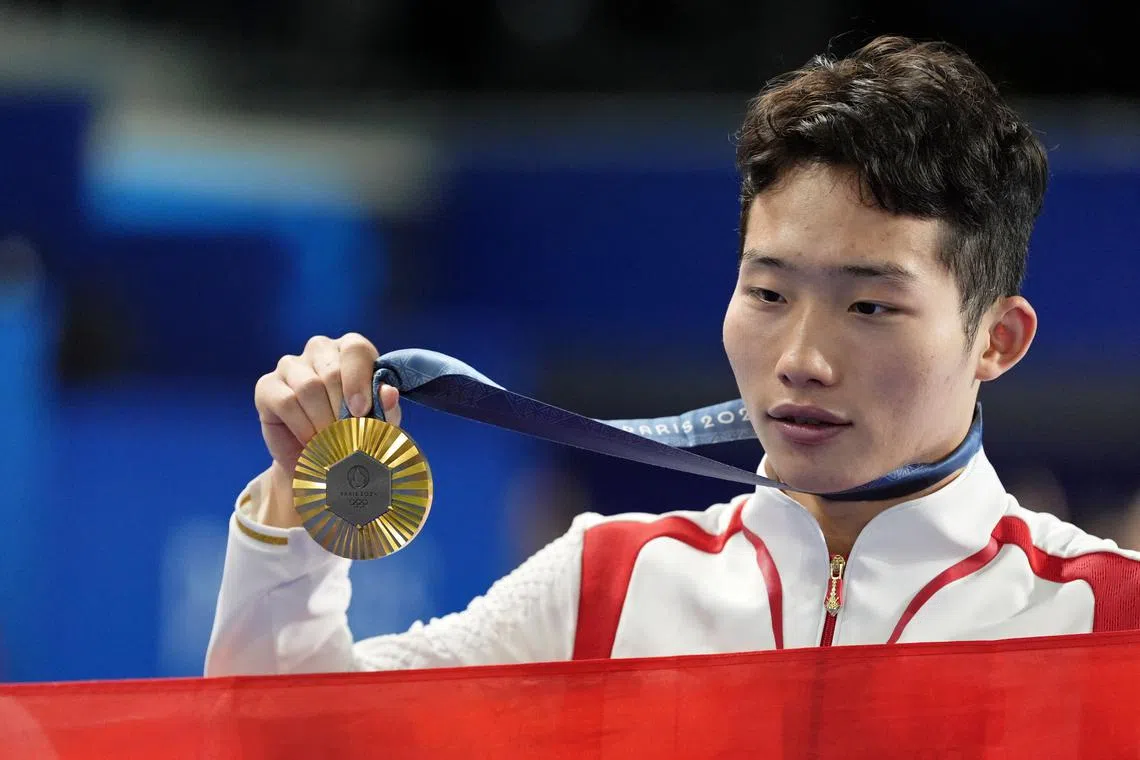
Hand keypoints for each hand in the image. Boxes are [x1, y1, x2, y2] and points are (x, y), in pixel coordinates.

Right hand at [249, 333, 401, 528]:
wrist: (320, 459)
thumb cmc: (354, 432)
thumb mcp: (378, 421)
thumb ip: (386, 406)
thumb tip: (389, 393)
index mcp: (350, 349)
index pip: (355, 348)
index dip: (359, 381)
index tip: (362, 412)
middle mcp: (319, 349)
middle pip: (331, 371)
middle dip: (342, 409)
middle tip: (347, 434)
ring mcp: (290, 365)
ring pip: (309, 387)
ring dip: (323, 421)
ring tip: (331, 441)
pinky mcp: (267, 385)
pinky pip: (286, 402)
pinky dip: (302, 426)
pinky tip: (311, 440)